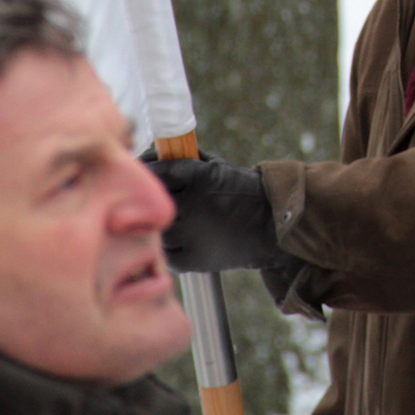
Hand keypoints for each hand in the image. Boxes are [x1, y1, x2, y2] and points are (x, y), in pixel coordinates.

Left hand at [144, 152, 291, 272]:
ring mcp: (191, 234)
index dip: (146, 169)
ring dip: (156, 224)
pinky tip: (179, 239)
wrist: (272, 227)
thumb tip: (154, 156)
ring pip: (155, 228)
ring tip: (168, 220)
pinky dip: (168, 247)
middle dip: (149, 198)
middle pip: (152, 200)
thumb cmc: (242, 192)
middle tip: (148, 197)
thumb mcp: (218, 167)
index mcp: (201, 178)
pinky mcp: (193, 259)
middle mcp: (193, 205)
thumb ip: (186, 162)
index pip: (157, 170)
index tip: (142, 170)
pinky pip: (165, 253)